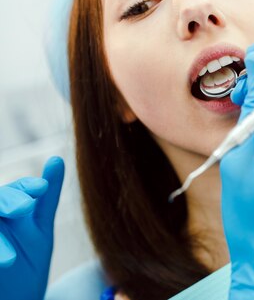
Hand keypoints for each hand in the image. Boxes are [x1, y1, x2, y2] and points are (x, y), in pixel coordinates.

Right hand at [0, 157, 64, 299]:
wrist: (15, 299)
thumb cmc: (27, 261)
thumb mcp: (40, 229)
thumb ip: (48, 197)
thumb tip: (57, 158)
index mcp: (12, 205)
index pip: (19, 188)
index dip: (27, 187)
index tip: (42, 190)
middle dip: (9, 201)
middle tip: (23, 210)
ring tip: (9, 259)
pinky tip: (3, 261)